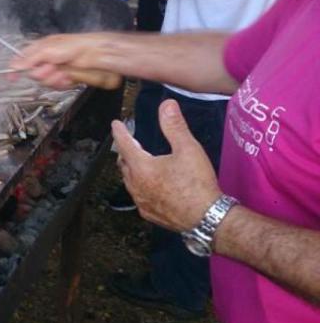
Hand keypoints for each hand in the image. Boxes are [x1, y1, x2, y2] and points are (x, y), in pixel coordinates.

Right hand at [10, 33, 120, 88]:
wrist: (97, 55)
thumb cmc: (74, 46)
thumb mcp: (48, 49)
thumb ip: (30, 58)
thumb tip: (14, 65)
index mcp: (42, 48)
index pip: (24, 59)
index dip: (17, 67)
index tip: (10, 77)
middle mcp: (49, 60)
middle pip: (35, 74)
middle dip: (42, 74)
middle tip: (50, 69)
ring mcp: (58, 69)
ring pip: (47, 82)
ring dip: (54, 79)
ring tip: (63, 73)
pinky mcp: (68, 79)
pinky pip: (58, 87)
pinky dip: (63, 83)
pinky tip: (69, 77)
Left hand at [112, 100, 221, 231]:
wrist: (206, 218)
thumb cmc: (197, 183)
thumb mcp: (188, 149)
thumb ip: (174, 126)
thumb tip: (167, 105)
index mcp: (141, 166)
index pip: (125, 144)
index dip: (120, 132)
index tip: (116, 124)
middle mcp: (136, 184)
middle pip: (124, 163)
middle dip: (124, 151)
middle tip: (128, 143)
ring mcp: (141, 201)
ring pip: (129, 181)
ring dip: (130, 169)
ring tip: (136, 162)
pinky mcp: (148, 213)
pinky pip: (138, 196)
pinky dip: (139, 186)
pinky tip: (148, 187)